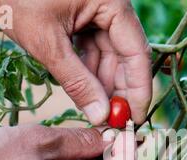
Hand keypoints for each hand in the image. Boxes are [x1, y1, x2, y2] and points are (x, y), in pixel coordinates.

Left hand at [0, 0, 151, 124]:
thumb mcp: (47, 43)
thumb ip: (77, 81)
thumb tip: (100, 116)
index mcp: (111, 2)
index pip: (137, 52)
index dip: (139, 89)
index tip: (135, 119)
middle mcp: (110, 6)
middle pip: (125, 55)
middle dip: (119, 90)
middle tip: (114, 122)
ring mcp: (97, 11)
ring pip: (109, 55)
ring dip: (102, 84)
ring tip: (97, 112)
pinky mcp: (82, 17)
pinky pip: (93, 48)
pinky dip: (88, 71)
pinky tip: (85, 93)